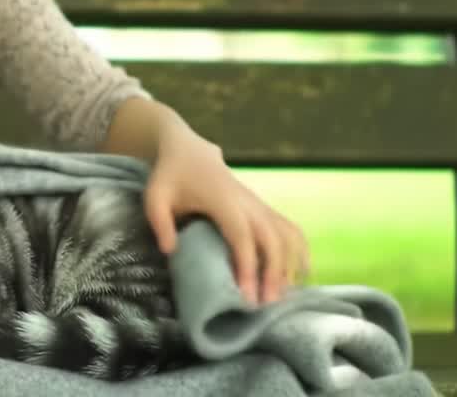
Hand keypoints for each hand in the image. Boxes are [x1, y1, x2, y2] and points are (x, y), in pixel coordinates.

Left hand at [142, 126, 309, 306]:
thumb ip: (160, 223)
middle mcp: (247, 202)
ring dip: (290, 263)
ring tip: (284, 295)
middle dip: (273, 272)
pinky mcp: (263, 206)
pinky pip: (289, 228)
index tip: (247, 295)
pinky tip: (301, 274)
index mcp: (222, 200)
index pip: (242, 235)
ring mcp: (258, 203)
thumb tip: (171, 252)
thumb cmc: (171, 177)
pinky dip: (299, 250)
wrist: (188, 151)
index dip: (247, 265)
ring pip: (286, 233)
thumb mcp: (155, 198)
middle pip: (271, 238)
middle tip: (266, 304)